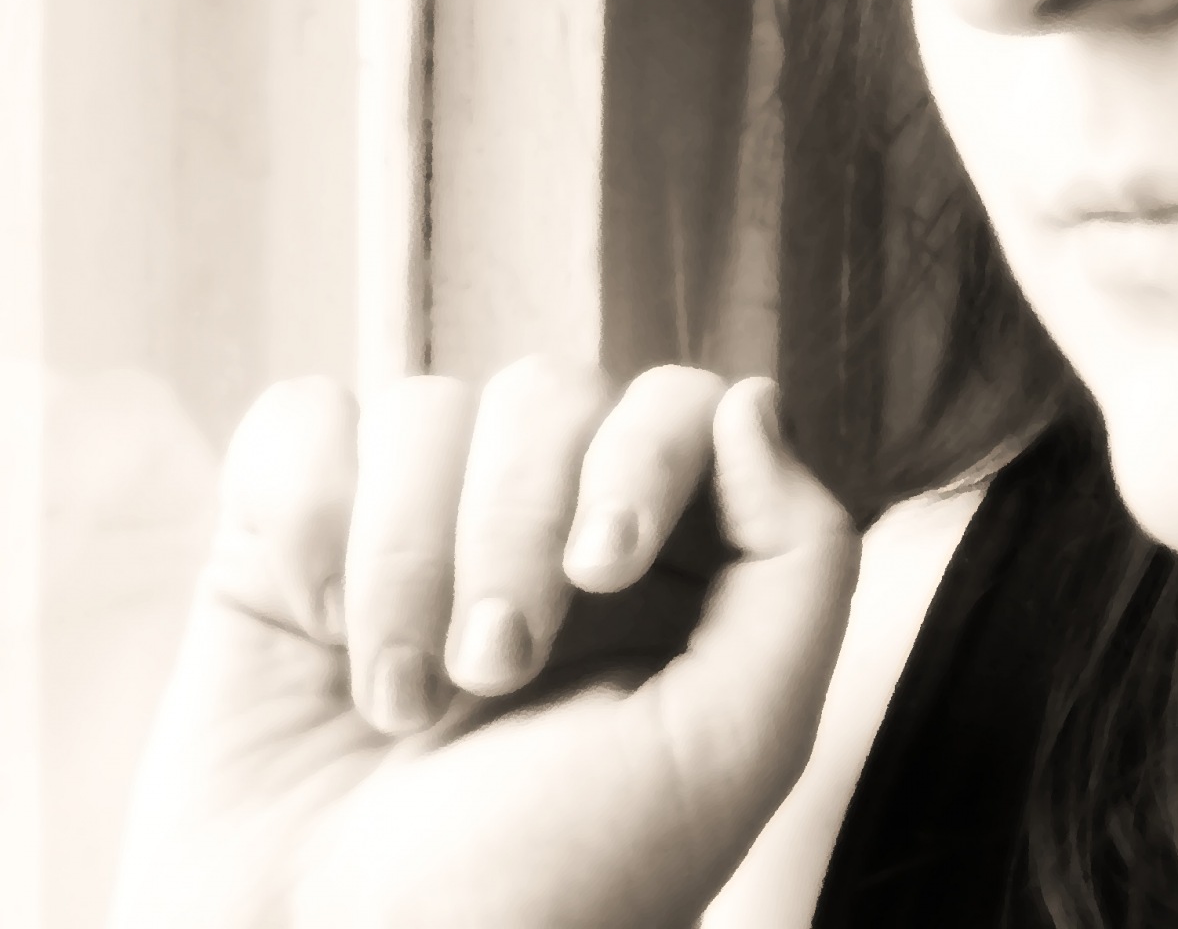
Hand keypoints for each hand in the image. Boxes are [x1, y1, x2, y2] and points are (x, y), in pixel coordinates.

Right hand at [109, 360, 859, 928]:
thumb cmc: (554, 891)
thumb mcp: (734, 743)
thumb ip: (800, 559)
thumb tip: (752, 396)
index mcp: (667, 572)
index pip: (677, 404)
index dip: (643, 453)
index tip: (606, 567)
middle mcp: (543, 534)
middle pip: (550, 394)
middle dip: (517, 525)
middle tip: (495, 669)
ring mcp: (411, 533)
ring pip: (426, 408)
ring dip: (411, 554)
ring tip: (404, 702)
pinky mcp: (283, 550)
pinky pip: (303, 426)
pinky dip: (312, 515)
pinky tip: (321, 631)